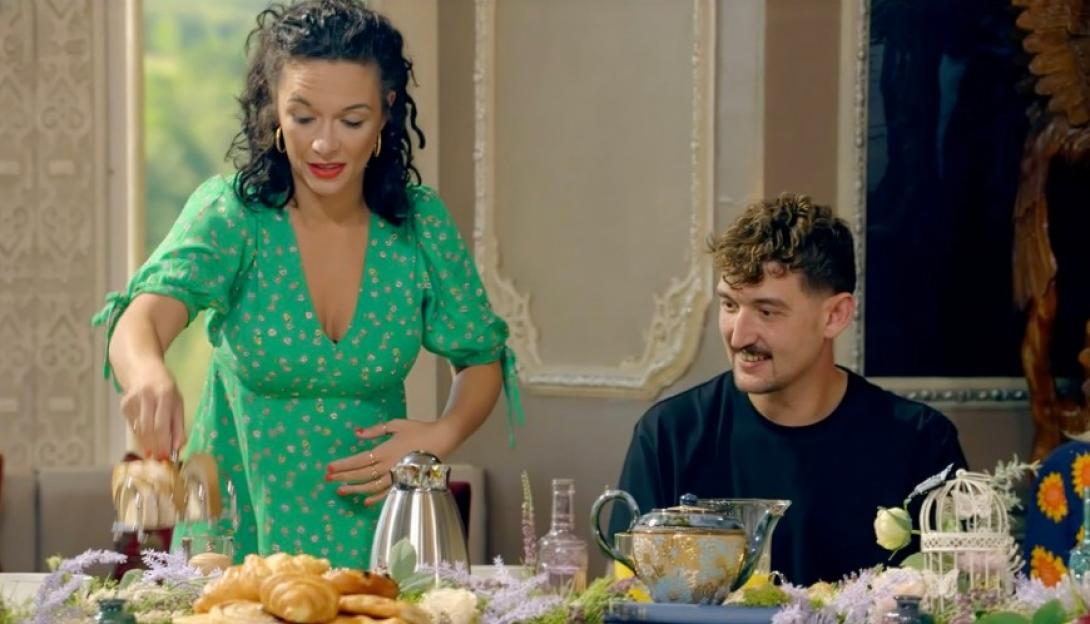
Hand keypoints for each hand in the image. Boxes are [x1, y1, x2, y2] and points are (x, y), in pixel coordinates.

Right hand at [120, 365, 185, 459]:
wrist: (143, 369)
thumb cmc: (165, 388)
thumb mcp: (177, 402)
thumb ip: (179, 425)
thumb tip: (177, 447)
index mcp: (165, 395)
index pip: (162, 424)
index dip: (163, 442)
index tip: (166, 456)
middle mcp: (147, 397)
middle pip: (149, 428)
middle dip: (154, 446)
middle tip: (157, 458)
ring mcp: (133, 400)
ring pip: (139, 429)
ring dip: (145, 443)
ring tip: (151, 452)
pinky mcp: (124, 405)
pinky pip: (132, 425)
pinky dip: (139, 433)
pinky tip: (144, 436)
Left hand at [326, 419, 456, 506]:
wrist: (441, 440)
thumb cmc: (418, 430)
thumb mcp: (396, 425)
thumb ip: (375, 430)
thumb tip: (357, 433)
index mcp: (386, 450)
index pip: (359, 461)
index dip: (343, 465)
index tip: (329, 468)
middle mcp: (389, 466)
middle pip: (362, 474)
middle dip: (344, 477)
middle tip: (328, 480)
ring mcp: (397, 476)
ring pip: (372, 487)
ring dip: (355, 489)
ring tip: (342, 490)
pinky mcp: (405, 482)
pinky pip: (387, 493)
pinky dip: (375, 498)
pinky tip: (365, 500)